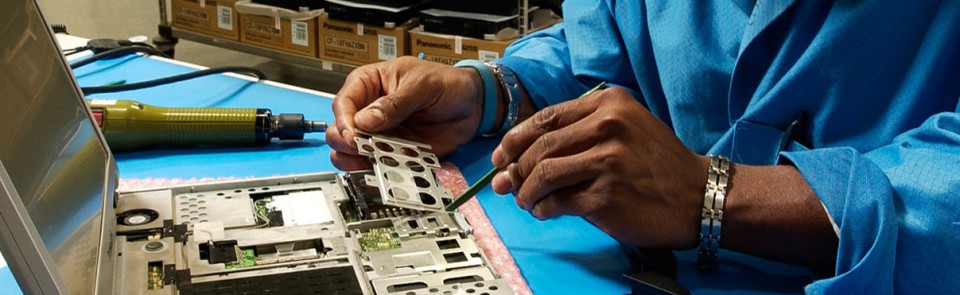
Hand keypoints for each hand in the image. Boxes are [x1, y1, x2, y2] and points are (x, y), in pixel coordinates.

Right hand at [327, 57, 483, 169]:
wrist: (473, 104)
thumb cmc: (446, 83)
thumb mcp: (422, 85)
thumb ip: (395, 102)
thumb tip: (365, 120)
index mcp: (369, 84)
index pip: (343, 104)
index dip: (344, 122)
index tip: (354, 135)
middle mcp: (368, 112)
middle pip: (339, 132)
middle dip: (348, 144)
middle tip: (365, 149)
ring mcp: (379, 135)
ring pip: (351, 155)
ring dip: (360, 162)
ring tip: (377, 161)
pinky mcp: (394, 154)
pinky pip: (379, 168)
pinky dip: (382, 172)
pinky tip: (392, 169)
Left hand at [490, 87, 708, 248]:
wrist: (699, 197)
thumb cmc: (657, 165)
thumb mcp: (626, 127)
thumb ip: (579, 134)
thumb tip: (520, 156)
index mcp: (610, 104)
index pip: (546, 117)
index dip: (516, 138)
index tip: (502, 155)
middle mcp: (609, 127)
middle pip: (541, 146)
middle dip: (516, 168)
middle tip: (507, 184)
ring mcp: (608, 162)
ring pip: (544, 174)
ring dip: (527, 191)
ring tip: (527, 201)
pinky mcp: (607, 196)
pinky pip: (558, 202)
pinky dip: (544, 209)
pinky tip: (545, 211)